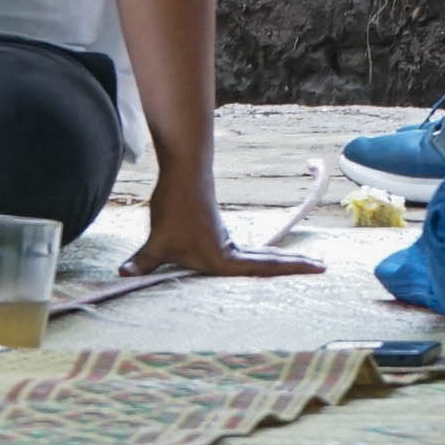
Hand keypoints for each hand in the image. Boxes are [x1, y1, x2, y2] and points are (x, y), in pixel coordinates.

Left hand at [121, 183, 323, 278]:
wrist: (183, 171)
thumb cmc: (174, 208)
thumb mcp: (157, 242)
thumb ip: (143, 262)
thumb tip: (121, 274)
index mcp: (223, 258)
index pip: (261, 270)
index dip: (289, 271)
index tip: (317, 267)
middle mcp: (230, 250)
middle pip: (268, 262)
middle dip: (294, 267)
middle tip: (324, 267)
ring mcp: (226, 239)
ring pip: (258, 254)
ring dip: (278, 262)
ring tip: (303, 267)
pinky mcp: (218, 230)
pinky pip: (245, 249)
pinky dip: (261, 256)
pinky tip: (258, 261)